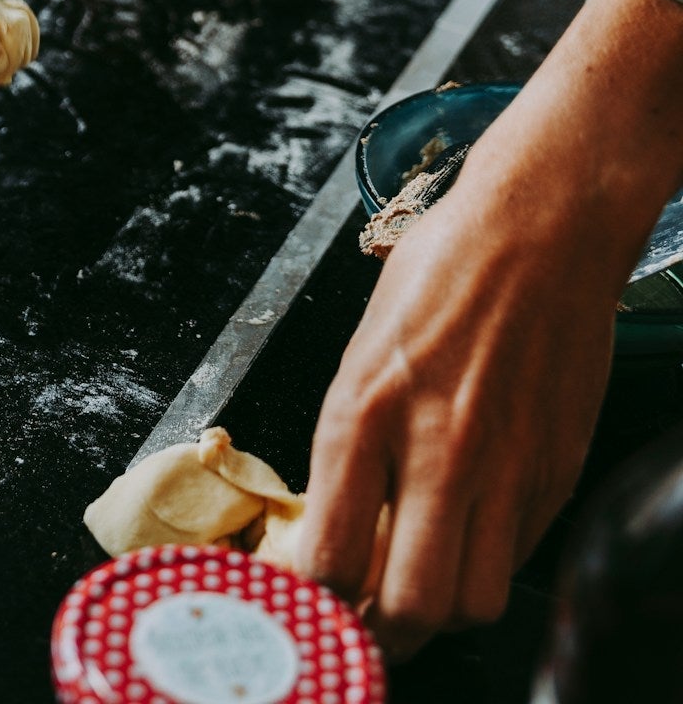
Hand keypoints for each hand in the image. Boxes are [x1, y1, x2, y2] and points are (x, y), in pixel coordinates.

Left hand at [298, 172, 614, 657]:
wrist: (538, 231)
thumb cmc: (438, 276)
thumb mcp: (360, 355)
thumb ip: (349, 444)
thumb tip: (333, 526)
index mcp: (365, 413)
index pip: (331, 556)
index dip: (315, 599)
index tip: (308, 600)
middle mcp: (436, 449)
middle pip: (411, 606)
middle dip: (379, 633)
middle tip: (361, 623)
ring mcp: (506, 466)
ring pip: (475, 601)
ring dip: (441, 612)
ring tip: (416, 591)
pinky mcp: (557, 469)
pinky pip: (518, 555)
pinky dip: (486, 565)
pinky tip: (464, 538)